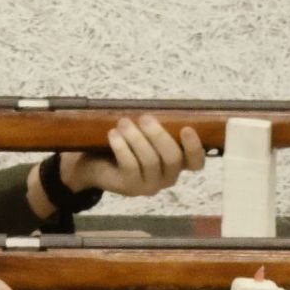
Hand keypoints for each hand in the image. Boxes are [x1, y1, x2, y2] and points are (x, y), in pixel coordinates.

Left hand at [30, 117, 204, 215]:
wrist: (93, 163)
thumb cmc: (125, 143)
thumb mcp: (144, 131)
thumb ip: (159, 121)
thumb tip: (171, 101)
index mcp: (177, 163)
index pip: (196, 162)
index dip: (195, 147)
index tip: (187, 128)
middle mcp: (167, 178)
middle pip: (173, 159)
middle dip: (159, 135)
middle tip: (145, 118)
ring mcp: (149, 186)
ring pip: (150, 161)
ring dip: (136, 138)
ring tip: (124, 123)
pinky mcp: (129, 188)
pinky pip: (130, 166)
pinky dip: (122, 147)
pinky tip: (114, 134)